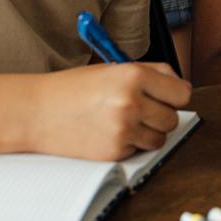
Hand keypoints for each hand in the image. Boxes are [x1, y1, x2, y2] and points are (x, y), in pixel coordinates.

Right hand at [26, 63, 190, 160]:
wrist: (38, 111)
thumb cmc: (73, 88)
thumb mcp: (112, 69)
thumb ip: (150, 74)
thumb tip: (181, 86)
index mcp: (133, 75)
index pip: (182, 93)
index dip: (176, 95)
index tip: (168, 97)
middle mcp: (131, 102)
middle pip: (173, 118)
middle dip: (161, 115)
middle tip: (140, 109)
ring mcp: (123, 130)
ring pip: (160, 138)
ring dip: (147, 132)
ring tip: (123, 121)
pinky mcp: (114, 152)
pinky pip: (138, 150)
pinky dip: (129, 144)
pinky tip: (108, 132)